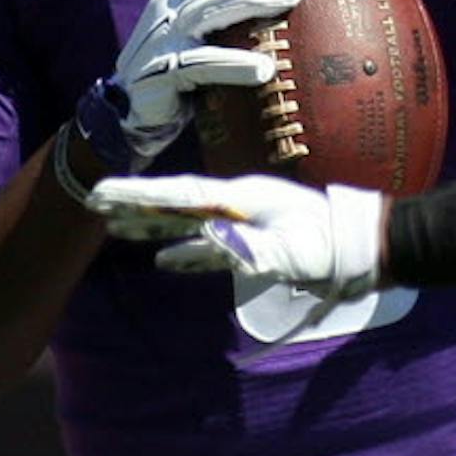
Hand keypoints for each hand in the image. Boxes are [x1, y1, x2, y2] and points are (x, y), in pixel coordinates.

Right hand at [78, 0, 310, 167]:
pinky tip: (265, 69)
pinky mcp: (163, 70)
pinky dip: (234, 63)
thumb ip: (233, 3)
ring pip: (212, 7)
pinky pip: (202, 63)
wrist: (134, 112)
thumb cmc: (185, 64)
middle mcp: (169, 0)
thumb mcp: (205, 26)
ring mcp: (164, 34)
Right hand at [86, 172, 383, 297]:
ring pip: (185, 223)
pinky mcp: (254, 243)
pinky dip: (182, 253)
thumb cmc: (330, 247)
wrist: (362, 247)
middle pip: (174, 203)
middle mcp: (237, 204)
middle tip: (93, 202)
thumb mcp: (292, 251)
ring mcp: (245, 221)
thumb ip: (250, 248)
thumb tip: (209, 240)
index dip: (140, 196)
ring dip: (150, 227)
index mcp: (241, 199)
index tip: (103, 193)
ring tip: (114, 228)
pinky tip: (165, 261)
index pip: (180, 195)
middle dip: (134, 204)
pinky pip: (207, 248)